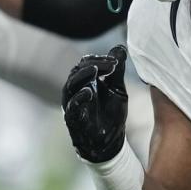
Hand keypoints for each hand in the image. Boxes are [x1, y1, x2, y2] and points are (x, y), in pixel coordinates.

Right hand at [62, 45, 127, 162]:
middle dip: (92, 65)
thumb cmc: (112, 113)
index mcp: (85, 82)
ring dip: (82, 76)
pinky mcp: (73, 120)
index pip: (85, 64)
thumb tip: (120, 48)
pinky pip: (71, 107)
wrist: (111, 141)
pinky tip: (90, 92)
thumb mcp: (117, 89)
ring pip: (70, 86)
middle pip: (76, 72)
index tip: (116, 60)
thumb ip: (117, 70)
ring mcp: (72, 105)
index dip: (99, 59)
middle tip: (110, 64)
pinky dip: (79, 98)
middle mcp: (75, 91)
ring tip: (95, 70)